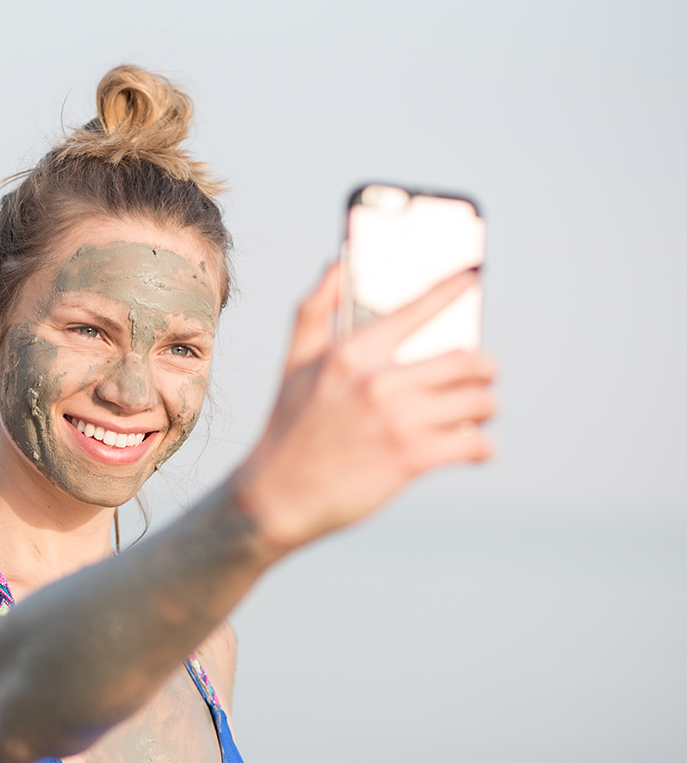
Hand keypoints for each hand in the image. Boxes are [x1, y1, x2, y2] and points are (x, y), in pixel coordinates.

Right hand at [232, 264, 496, 555]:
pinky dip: (482, 448)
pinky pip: (475, 444)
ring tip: (476, 415)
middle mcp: (378, 381)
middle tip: (481, 378)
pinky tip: (473, 449)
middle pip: (468, 360)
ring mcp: (397, 420)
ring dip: (485, 408)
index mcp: (351, 353)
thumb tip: (335, 265)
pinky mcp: (411, 459)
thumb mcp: (294, 364)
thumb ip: (315, 310)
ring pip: (479, 402)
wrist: (278, 496)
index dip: (452, 289)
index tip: (473, 277)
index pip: (415, 309)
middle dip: (484, 370)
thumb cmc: (289, 428)